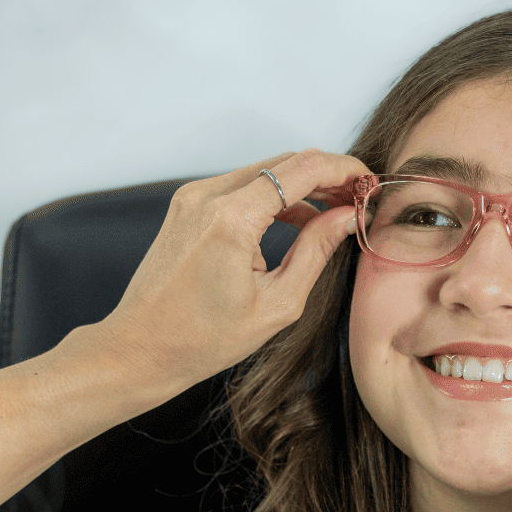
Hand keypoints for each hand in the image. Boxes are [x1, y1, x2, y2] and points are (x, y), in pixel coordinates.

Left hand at [92, 149, 367, 392]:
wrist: (140, 348)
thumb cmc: (203, 339)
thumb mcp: (277, 304)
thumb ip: (317, 252)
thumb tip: (348, 217)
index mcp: (231, 219)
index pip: (303, 168)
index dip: (344, 169)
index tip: (370, 183)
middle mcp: (208, 196)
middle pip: (285, 162)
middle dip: (328, 175)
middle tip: (360, 199)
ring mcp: (194, 197)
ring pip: (265, 171)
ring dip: (303, 185)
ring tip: (336, 212)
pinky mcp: (188, 205)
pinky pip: (242, 186)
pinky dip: (275, 196)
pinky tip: (299, 219)